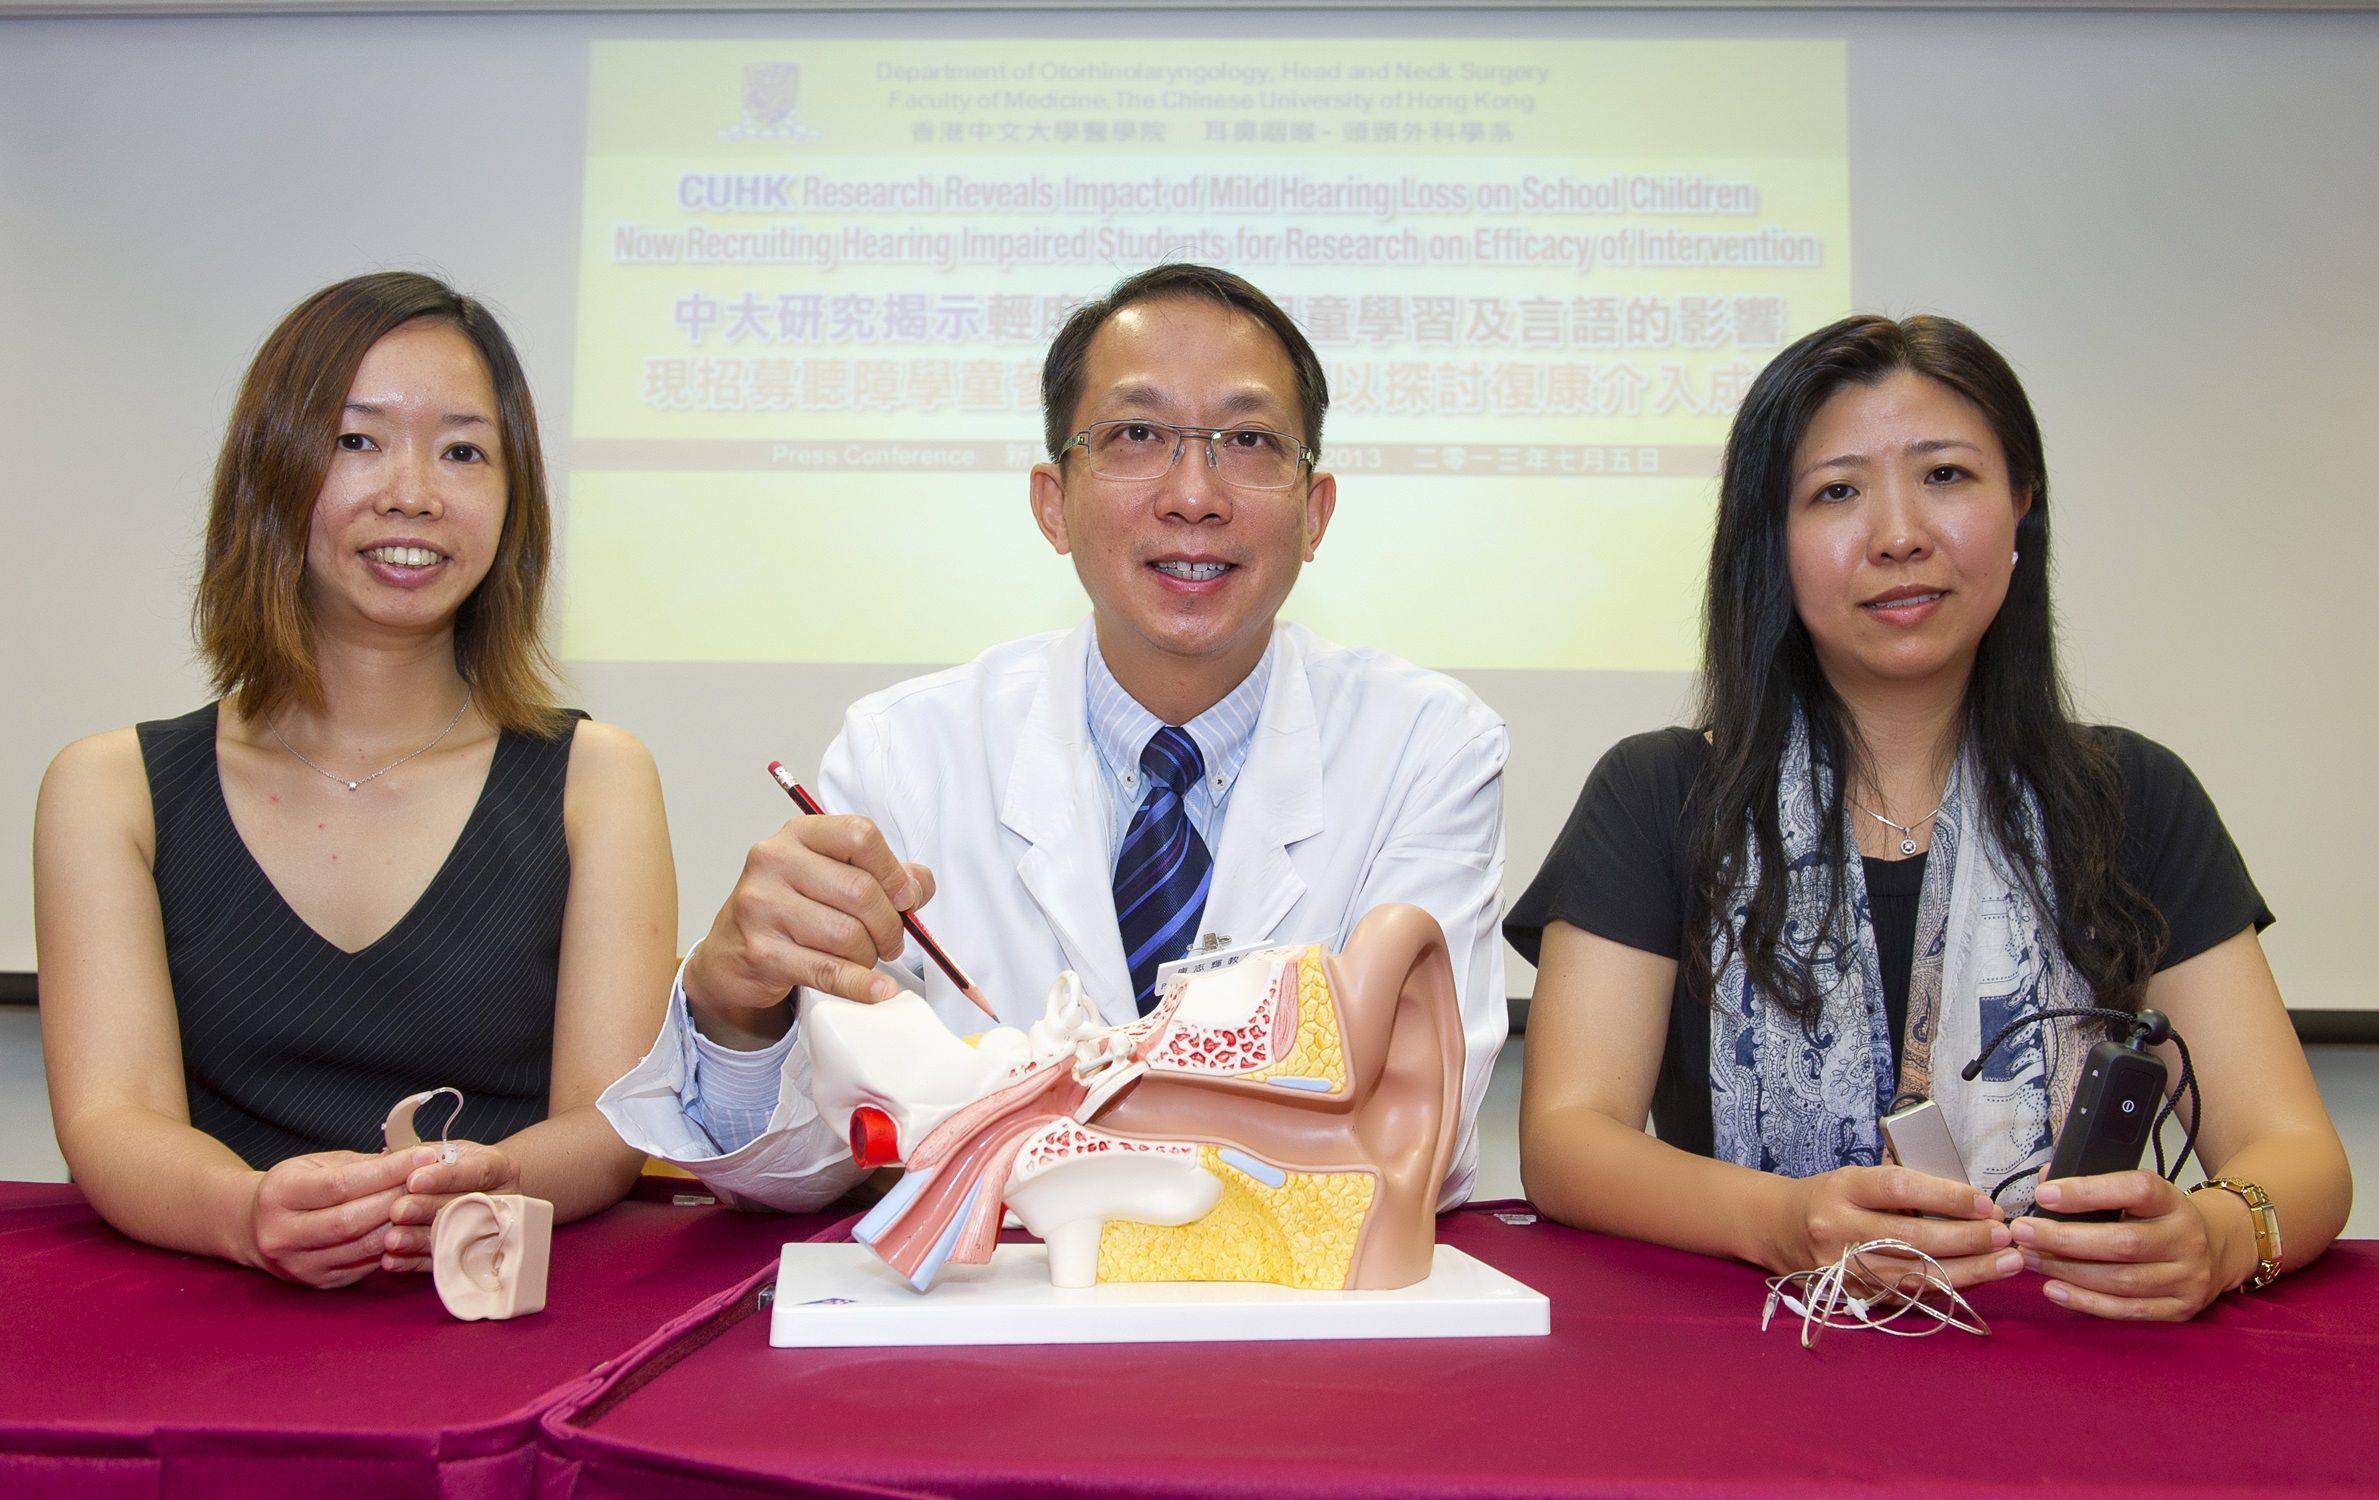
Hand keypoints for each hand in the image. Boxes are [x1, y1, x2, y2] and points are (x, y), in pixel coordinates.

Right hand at [247, 1149, 414, 1288]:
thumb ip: (360, 1164)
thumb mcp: (315, 1165)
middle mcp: (282, 1235)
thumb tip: (412, 1158)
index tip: (421, 1157)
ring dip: (402, 1223)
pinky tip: (413, 1226)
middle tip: (432, 1180)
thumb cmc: (294, 1188)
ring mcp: (300, 1265)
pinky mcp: (320, 1282)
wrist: (255, 1228)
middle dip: (398, 1197)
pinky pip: (366, 1264)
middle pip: (352, 1220)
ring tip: (427, 1202)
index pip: (340, 1185)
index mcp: (279, 1195)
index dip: (386, 1171)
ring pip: (363, 1246)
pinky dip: (394, 1244)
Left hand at [380, 1142, 521, 1272]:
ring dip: (418, 1239)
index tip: (414, 1180)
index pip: (476, 1172)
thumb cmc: (464, 1167)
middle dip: (427, 1209)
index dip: (445, 1177)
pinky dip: (414, 1262)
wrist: (490, 1193)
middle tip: (398, 1211)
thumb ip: (430, 1155)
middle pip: (463, 1207)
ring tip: (392, 1239)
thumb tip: (394, 1160)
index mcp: (500, 1169)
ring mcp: (488, 1232)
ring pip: (452, 1237)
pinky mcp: (469, 1257)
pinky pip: (441, 1261)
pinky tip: (393, 1259)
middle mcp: (499, 1202)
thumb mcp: (454, 1151)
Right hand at [684, 814, 934, 1023]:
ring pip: (849, 934)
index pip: (860, 835)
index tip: (905, 897)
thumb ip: (879, 874)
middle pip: (861, 891)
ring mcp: (763, 906)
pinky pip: (828, 971)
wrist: (729, 954)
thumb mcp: (828, 876)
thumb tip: (919, 886)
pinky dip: (862, 985)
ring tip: (864, 958)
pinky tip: (878, 990)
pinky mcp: (762, 951)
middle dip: (889, 925)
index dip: (893, 871)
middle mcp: (775, 862)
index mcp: (797, 835)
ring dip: (870, 955)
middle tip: (890, 941)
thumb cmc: (786, 910)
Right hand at [1778, 1164, 2017, 1286]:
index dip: (1947, 1196)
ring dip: (1969, 1270)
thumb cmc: (1830, 1198)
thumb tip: (1971, 1205)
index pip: (1899, 1189)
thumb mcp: (1857, 1179)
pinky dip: (1947, 1289)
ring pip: (1915, 1274)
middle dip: (1968, 1238)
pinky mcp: (1853, 1295)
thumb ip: (1906, 1190)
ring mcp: (1844, 1268)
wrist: (1778, 1228)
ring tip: (2007, 1262)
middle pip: (1912, 1236)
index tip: (1985, 1203)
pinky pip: (1908, 1295)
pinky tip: (1978, 1281)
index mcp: (1842, 1189)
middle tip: (2006, 1235)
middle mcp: (1838, 1229)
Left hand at [2011, 1172, 2245, 1319]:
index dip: (2087, 1192)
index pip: (2135, 1190)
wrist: (2215, 1249)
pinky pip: (2127, 1310)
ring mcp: (2186, 1278)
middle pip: (2122, 1242)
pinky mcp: (2179, 1310)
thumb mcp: (2136, 1194)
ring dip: (2067, 1271)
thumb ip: (2093, 1185)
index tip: (2044, 1194)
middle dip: (2063, 1238)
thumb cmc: (2158, 1218)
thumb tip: (2045, 1181)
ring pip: (2121, 1280)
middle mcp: (2185, 1240)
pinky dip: (2086, 1301)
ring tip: (2029, 1258)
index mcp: (2172, 1201)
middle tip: (2023, 1232)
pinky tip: (2054, 1289)